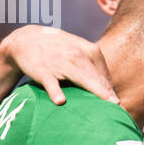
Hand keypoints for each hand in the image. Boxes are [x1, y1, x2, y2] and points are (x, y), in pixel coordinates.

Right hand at [2, 25, 117, 105]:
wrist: (25, 39)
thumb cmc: (58, 49)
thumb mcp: (78, 50)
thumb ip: (94, 66)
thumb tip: (110, 87)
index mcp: (87, 49)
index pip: (102, 72)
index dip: (110, 88)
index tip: (118, 104)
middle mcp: (75, 54)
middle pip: (94, 75)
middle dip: (106, 90)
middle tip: (118, 105)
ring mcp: (59, 61)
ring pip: (78, 76)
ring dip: (92, 88)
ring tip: (105, 101)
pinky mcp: (42, 69)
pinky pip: (50, 81)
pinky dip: (54, 90)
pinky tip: (60, 101)